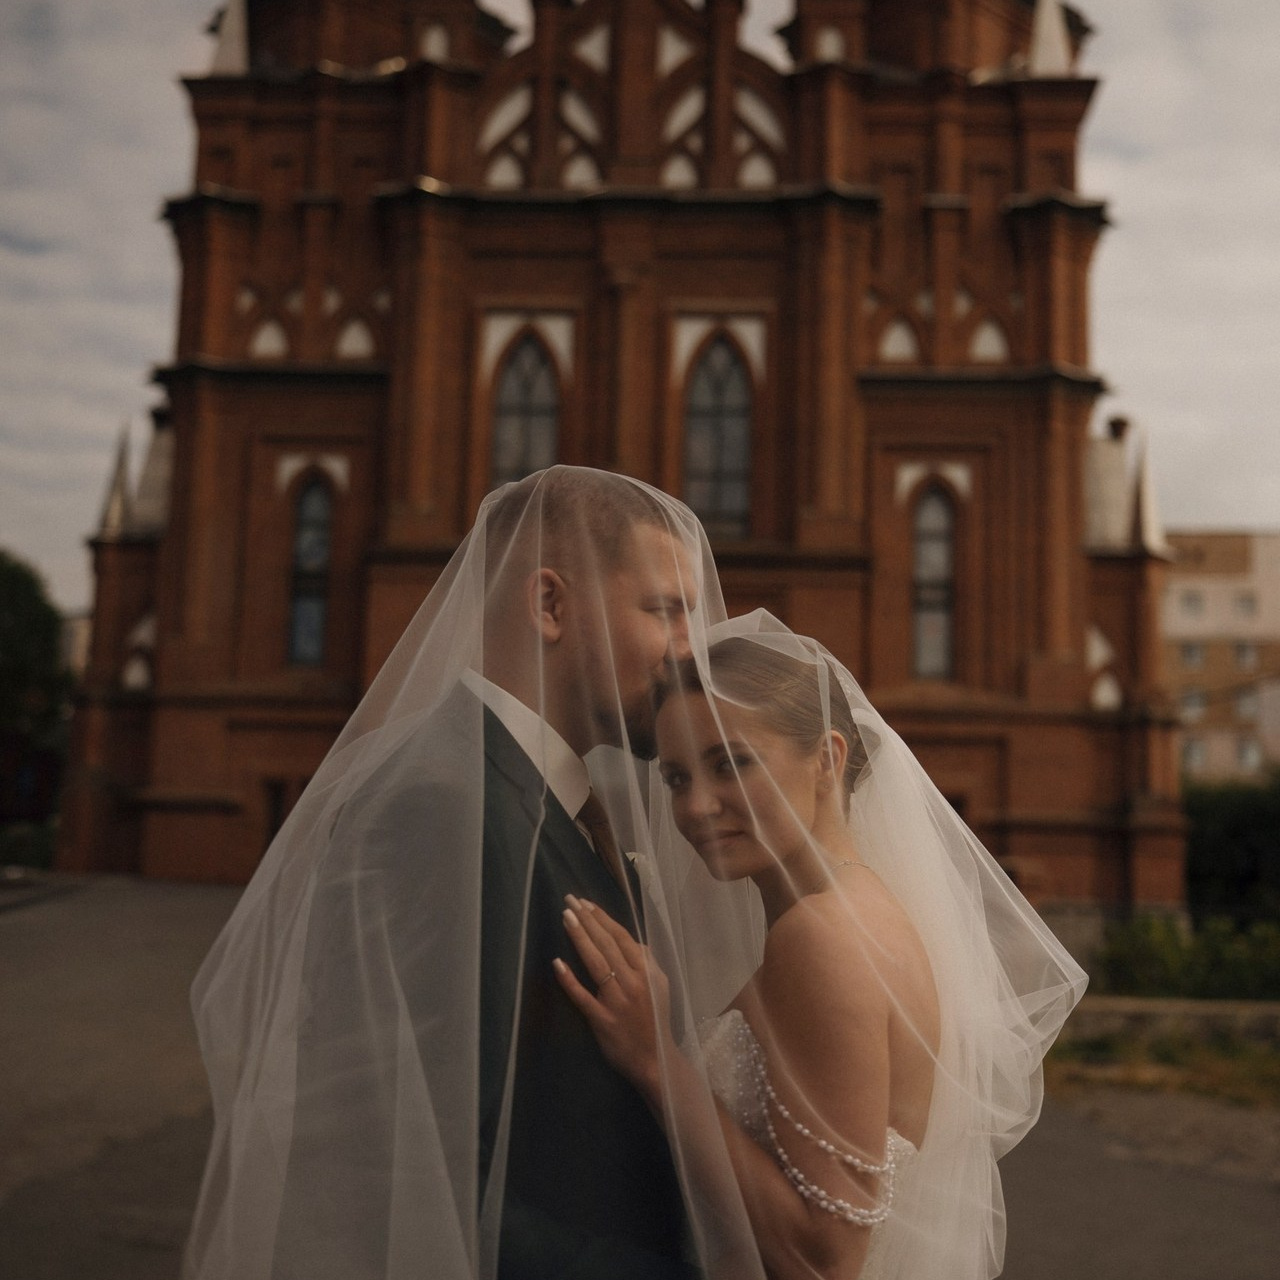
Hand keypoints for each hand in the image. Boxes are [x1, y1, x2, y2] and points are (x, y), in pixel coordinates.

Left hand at [553, 895, 673, 1102]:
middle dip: (587, 920)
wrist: (656, 1059)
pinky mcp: (602, 1019)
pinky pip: (582, 996)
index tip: (586, 903)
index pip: (621, 937)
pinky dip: (569, 980)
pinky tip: (557, 963)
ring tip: (566, 917)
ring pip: (595, 963)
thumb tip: (633, 940)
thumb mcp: (661, 986)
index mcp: (647, 972)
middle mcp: (632, 982)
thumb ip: (648, 961)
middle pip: (606, 945)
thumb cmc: (656, 1020)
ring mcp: (616, 1001)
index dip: (602, 919)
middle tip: (570, 900)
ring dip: (580, 938)